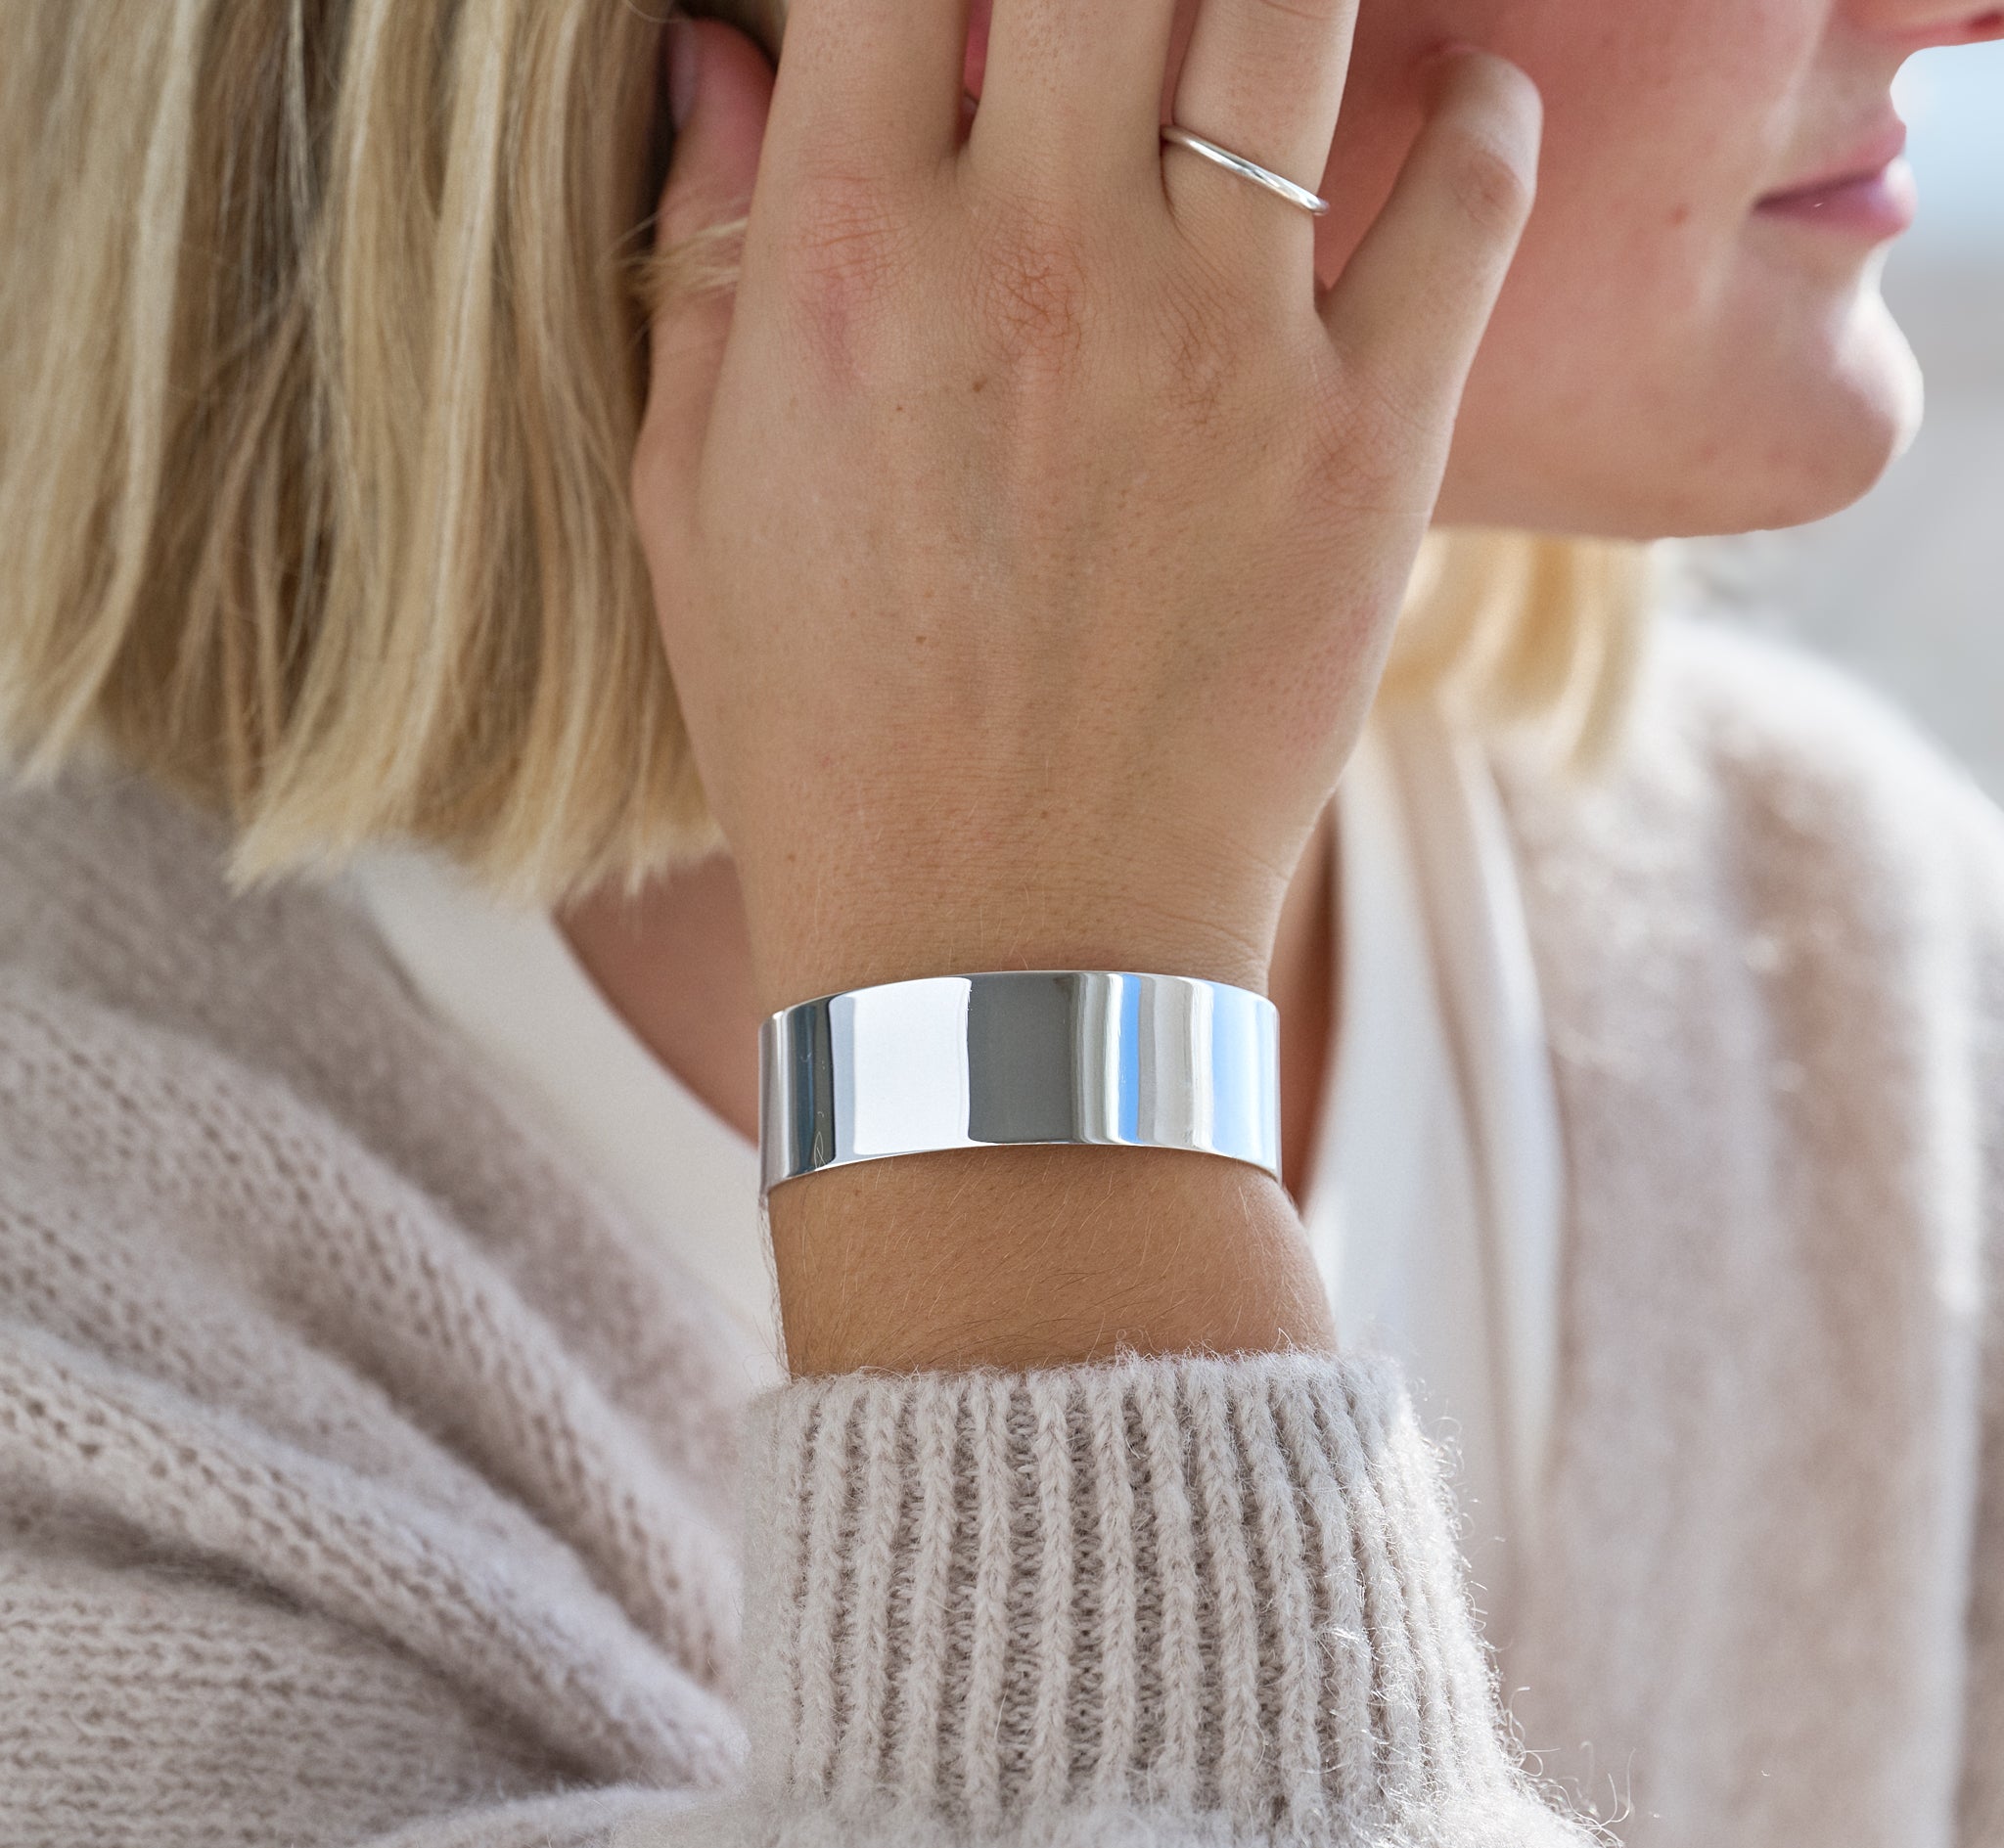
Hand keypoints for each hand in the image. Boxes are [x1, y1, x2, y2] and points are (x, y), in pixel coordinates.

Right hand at [634, 0, 1541, 1019]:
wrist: (1001, 953)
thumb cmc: (831, 743)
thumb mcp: (699, 511)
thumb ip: (709, 257)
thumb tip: (724, 53)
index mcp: (849, 258)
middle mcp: (1038, 257)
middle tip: (1133, 15)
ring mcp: (1219, 344)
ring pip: (1297, 4)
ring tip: (1271, 13)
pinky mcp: (1368, 443)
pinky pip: (1472, 196)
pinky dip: (1483, 118)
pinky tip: (1458, 105)